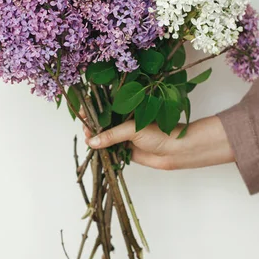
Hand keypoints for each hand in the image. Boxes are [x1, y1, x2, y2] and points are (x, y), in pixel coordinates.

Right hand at [82, 111, 234, 170]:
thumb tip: (92, 141)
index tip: (82, 112)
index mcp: (127, 109)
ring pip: (104, 137)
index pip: (105, 106)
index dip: (92, 109)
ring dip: (96, 139)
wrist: (177, 150)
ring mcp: (124, 136)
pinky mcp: (126, 150)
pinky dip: (102, 152)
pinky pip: (110, 151)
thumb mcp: (133, 130)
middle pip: (102, 123)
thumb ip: (111, 135)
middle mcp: (124, 122)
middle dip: (92, 126)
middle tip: (87, 130)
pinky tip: (95, 151)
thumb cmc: (160, 133)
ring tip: (89, 141)